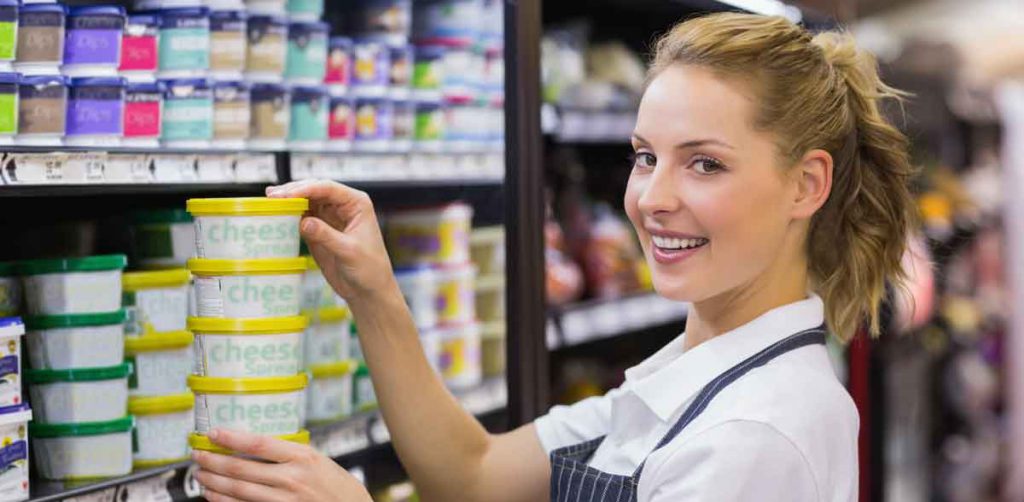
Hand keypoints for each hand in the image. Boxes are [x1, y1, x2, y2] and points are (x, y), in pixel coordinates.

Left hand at [192, 428, 371, 501]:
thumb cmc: (335, 484)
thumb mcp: (316, 459)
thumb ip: (287, 453)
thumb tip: (251, 444)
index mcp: (302, 456)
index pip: (258, 444)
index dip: (231, 438)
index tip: (213, 433)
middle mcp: (292, 478)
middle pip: (242, 468)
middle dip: (213, 461)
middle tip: (197, 454)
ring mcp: (286, 499)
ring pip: (239, 490)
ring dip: (214, 481)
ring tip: (200, 474)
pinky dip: (225, 501)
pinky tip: (213, 495)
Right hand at [267, 179, 397, 301]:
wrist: (368, 289)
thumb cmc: (369, 268)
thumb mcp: (349, 251)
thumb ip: (326, 235)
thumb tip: (303, 222)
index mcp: (356, 203)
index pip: (328, 188)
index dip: (306, 189)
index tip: (286, 195)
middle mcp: (343, 206)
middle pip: (314, 190)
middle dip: (293, 192)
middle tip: (272, 197)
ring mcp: (329, 217)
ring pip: (306, 202)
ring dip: (288, 201)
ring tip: (269, 202)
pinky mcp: (319, 230)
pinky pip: (301, 217)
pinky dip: (289, 216)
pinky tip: (276, 216)